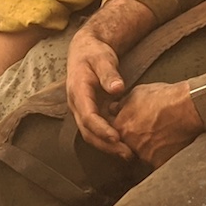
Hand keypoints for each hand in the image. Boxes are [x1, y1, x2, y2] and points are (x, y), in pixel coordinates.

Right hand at [66, 29, 131, 157]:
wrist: (85, 51)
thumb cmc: (94, 53)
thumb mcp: (103, 58)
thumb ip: (109, 73)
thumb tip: (117, 89)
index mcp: (78, 91)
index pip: (88, 116)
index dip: (102, 129)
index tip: (116, 138)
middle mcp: (77, 105)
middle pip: (88, 132)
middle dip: (106, 145)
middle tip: (126, 153)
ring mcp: (82, 111)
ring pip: (91, 135)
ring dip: (107, 147)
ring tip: (128, 154)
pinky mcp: (90, 113)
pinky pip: (97, 131)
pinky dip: (109, 140)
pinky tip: (125, 145)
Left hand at [110, 80, 201, 167]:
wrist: (188, 107)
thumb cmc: (165, 97)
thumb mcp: (137, 93)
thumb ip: (122, 104)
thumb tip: (114, 109)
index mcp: (121, 126)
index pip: (114, 132)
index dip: (125, 126)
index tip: (134, 123)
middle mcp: (130, 143)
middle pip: (127, 145)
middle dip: (135, 138)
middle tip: (149, 129)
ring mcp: (144, 154)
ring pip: (142, 154)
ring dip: (148, 148)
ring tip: (161, 134)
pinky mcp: (159, 162)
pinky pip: (156, 162)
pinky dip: (161, 155)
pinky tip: (168, 143)